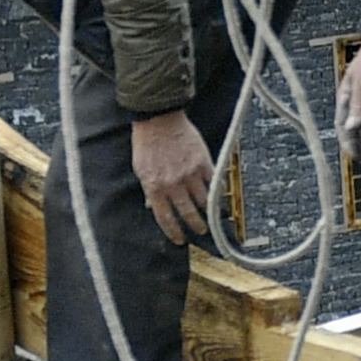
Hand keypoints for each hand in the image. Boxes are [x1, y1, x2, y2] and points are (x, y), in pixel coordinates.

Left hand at [128, 109, 217, 244]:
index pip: (165, 218)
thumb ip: (148, 189)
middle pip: (188, 213)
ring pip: (203, 201)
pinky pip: (214, 183)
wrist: (159, 120)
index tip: (180, 240)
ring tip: (213, 218)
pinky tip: (220, 198)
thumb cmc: (147, 143)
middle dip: (196, 226)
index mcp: (155, 188)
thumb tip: (152, 206)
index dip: (173, 232)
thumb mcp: (141, 169)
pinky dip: (218, 192)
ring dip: (209, 213)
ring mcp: (189, 174)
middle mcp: (173, 184)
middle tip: (201, 231)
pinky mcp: (203, 162)